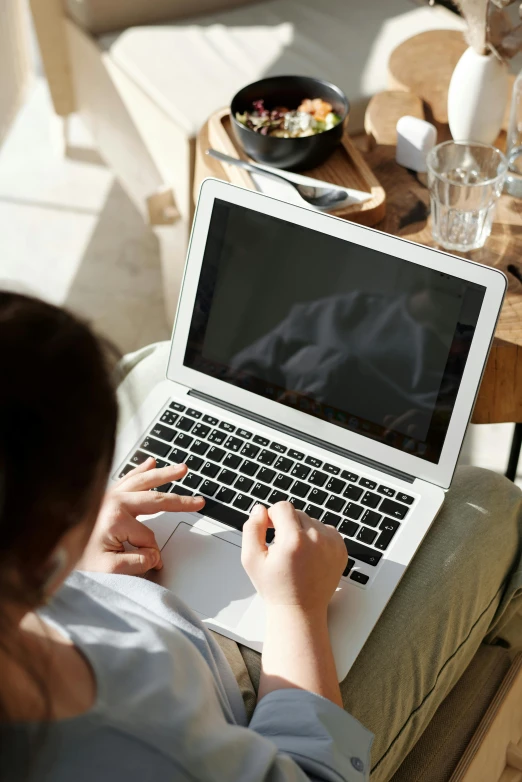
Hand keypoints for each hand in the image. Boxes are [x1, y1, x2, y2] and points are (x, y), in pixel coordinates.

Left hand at [78, 457, 204, 575]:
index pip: (149, 537)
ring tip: (182, 469)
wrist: (51, 556)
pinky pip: (127, 478)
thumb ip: (137, 563)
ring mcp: (107, 496)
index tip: (150, 564)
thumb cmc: (74, 562)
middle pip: (154, 499)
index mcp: (115, 517)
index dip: (152, 553)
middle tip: (198, 501)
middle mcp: (112, 501)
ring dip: (164, 474)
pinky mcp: (104, 497)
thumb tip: (154, 556)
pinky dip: (141, 470)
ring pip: (143, 481)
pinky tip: (150, 463)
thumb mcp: (109, 570)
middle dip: (179, 501)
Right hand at [241, 502, 346, 614]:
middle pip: (298, 513)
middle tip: (282, 547)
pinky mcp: (341, 549)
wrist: (300, 611)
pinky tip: (309, 555)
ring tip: (296, 554)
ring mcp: (332, 544)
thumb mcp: (251, 560)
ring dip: (302, 531)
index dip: (273, 516)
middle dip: (287, 525)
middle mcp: (316, 539)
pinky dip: (317, 538)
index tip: (271, 530)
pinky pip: (326, 530)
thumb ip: (252, 529)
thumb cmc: (275, 588)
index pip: (283, 507)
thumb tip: (260, 510)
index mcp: (293, 540)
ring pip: (312, 521)